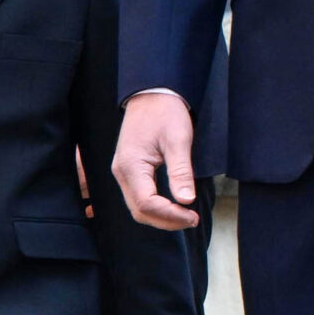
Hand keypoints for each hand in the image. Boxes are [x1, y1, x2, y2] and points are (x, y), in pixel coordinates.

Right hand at [112, 91, 200, 229]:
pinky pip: (138, 197)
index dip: (170, 215)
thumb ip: (180, 172)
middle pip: (139, 210)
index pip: (146, 203)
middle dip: (166, 220)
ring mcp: (122, 172)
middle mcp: (121, 172)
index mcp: (130, 165)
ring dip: (160, 216)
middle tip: (191, 219)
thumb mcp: (178, 140)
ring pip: (137, 207)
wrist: (151, 94)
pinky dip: (155, 207)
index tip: (192, 216)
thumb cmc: (165, 112)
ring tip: (185, 215)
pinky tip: (172, 206)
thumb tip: (186, 200)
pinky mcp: (129, 170)